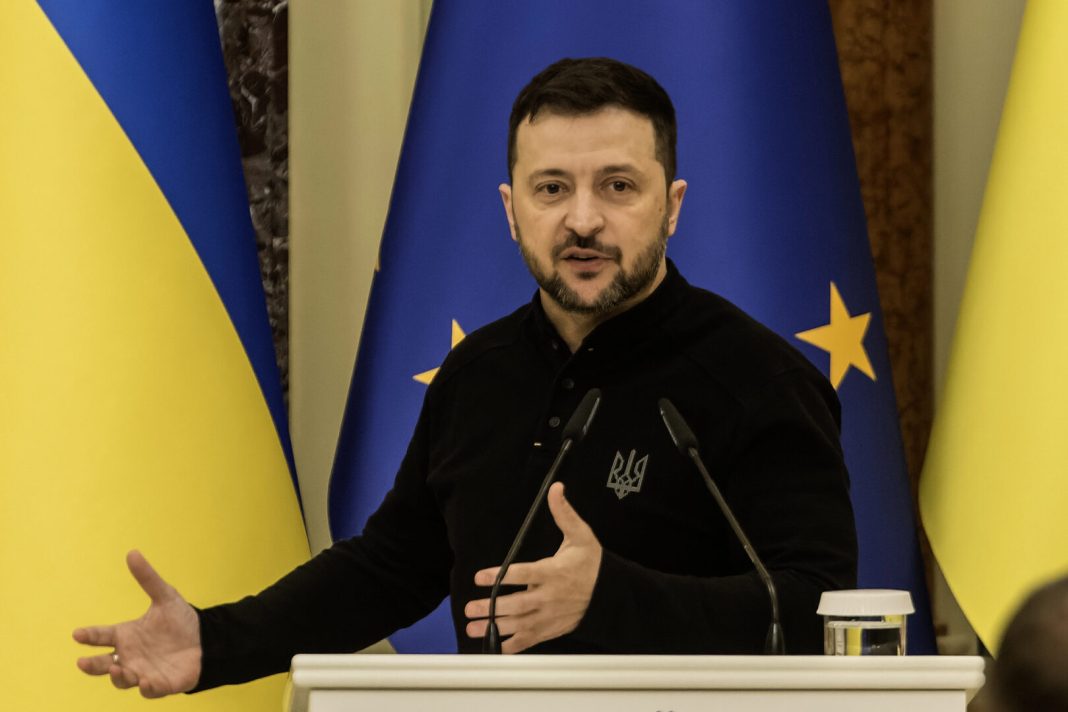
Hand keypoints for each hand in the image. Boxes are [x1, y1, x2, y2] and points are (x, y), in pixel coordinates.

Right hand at [73, 550, 201, 697]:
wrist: (206, 640)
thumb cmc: (180, 620)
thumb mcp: (166, 596)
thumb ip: (148, 578)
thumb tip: (132, 552)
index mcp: (126, 635)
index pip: (101, 636)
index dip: (88, 636)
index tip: (77, 633)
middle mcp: (130, 656)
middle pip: (102, 664)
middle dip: (92, 665)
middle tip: (82, 662)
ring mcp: (142, 672)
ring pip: (122, 679)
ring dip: (118, 676)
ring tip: (117, 668)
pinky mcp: (160, 684)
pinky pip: (149, 690)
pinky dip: (146, 687)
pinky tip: (146, 681)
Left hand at [465, 482, 601, 652]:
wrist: (611, 593)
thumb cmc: (591, 562)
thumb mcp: (580, 535)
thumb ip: (564, 513)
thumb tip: (556, 488)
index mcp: (553, 572)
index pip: (523, 574)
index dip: (501, 576)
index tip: (480, 577)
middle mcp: (550, 596)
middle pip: (517, 604)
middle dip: (491, 608)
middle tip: (469, 608)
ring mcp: (550, 615)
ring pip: (519, 624)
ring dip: (494, 628)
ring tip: (472, 628)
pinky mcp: (552, 628)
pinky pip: (530, 639)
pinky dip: (512, 645)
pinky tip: (494, 647)